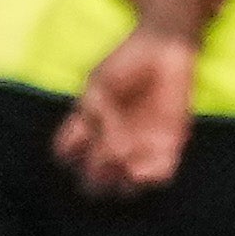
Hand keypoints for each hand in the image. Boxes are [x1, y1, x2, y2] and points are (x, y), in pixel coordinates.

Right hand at [55, 30, 199, 196]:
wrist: (162, 48)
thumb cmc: (125, 62)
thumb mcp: (99, 85)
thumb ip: (96, 117)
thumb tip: (111, 149)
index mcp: (88, 126)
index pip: (66, 155)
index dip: (67, 154)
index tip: (79, 135)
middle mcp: (111, 142)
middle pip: (94, 182)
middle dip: (97, 175)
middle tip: (109, 150)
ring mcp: (139, 146)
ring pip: (126, 187)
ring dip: (124, 179)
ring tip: (131, 151)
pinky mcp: (168, 144)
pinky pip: (159, 175)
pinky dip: (152, 172)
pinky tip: (152, 148)